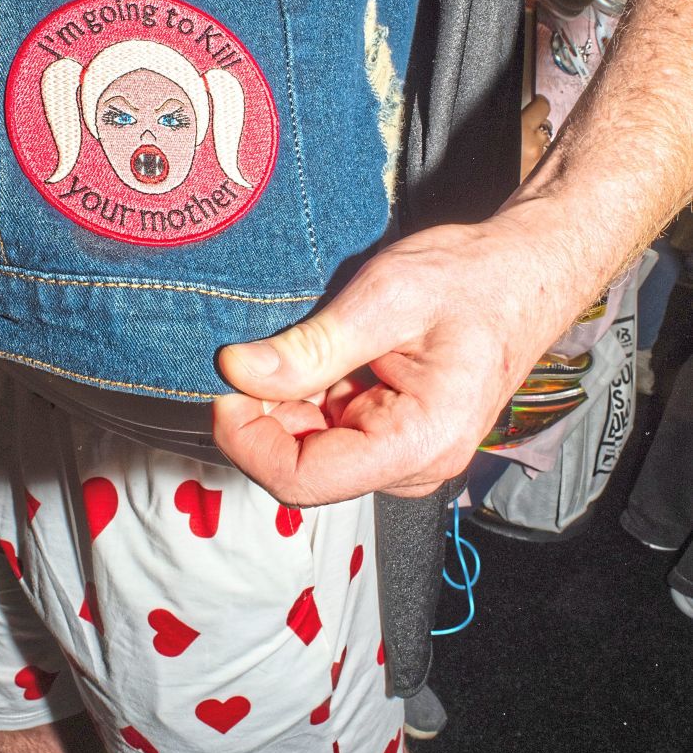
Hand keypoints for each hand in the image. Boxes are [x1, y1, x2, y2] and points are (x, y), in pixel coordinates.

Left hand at [213, 215, 580, 505]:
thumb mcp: (387, 296)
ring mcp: (404, 456)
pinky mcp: (394, 439)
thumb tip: (238, 371)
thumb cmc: (475, 279)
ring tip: (301, 344)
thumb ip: (312, 346)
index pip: (303, 479)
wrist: (526, 273)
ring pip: (310, 451)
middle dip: (264, 417)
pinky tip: (320, 355)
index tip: (226, 387)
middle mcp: (415, 465)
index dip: (248, 440)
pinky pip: (329, 433)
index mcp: (420, 441)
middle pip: (301, 469)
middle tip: (253, 353)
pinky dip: (307, 398)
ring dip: (286, 404)